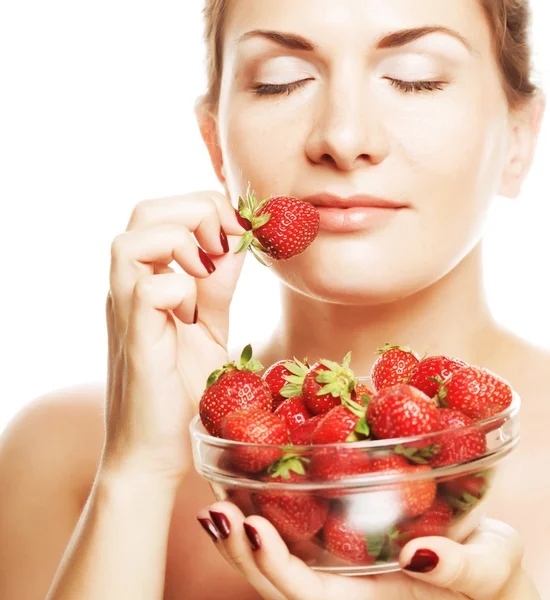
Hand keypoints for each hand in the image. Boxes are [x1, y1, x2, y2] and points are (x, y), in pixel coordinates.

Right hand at [100, 191, 245, 484]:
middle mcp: (129, 289)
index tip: (241, 235)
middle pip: (144, 213)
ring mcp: (126, 314)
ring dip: (182, 245)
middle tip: (226, 245)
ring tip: (207, 275)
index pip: (162, 212)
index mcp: (147, 279)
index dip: (206, 209)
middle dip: (196, 212)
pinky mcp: (135, 342)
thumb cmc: (181, 390)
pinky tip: (194, 316)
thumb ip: (217, 285)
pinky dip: (180, 291)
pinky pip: (146, 293)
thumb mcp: (209, 326)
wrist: (155, 453)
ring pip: (130, 242)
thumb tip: (236, 243)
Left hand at [197, 501, 536, 599]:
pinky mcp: (340, 543)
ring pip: (276, 562)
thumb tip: (419, 558)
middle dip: (242, 550)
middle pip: (277, 581)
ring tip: (214, 507)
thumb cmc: (493, 581)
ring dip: (241, 536)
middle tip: (214, 512)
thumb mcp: (493, 572)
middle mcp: (343, 590)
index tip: (254, 529)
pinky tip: (243, 493)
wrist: (490, 574)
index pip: (307, 595)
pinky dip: (265, 517)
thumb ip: (464, 570)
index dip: (275, 568)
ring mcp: (337, 569)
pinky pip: (294, 536)